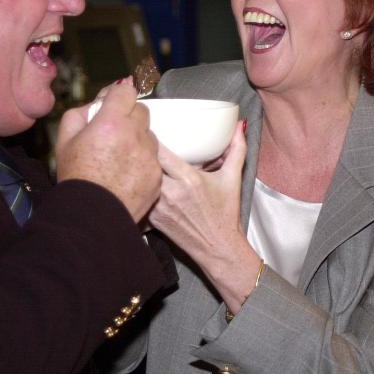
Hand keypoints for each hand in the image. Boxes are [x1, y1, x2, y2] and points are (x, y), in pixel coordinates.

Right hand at [56, 79, 159, 221]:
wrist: (91, 216)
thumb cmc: (75, 177)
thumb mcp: (64, 140)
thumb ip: (81, 113)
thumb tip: (98, 102)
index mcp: (111, 122)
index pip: (126, 90)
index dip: (118, 95)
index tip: (113, 103)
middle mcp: (135, 135)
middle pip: (141, 110)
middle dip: (129, 116)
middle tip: (114, 132)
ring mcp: (149, 155)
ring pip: (149, 135)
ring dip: (138, 139)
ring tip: (119, 157)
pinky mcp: (157, 174)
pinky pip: (153, 159)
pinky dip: (143, 161)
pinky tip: (127, 174)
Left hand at [149, 122, 260, 310]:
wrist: (217, 248)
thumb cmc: (225, 213)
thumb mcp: (232, 179)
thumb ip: (237, 149)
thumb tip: (240, 126)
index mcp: (189, 179)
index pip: (161, 151)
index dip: (150, 138)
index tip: (148, 130)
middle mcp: (171, 192)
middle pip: (145, 163)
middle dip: (140, 151)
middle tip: (136, 140)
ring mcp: (159, 207)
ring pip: (138, 180)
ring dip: (136, 169)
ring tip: (132, 157)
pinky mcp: (153, 219)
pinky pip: (139, 197)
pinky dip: (137, 188)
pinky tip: (136, 181)